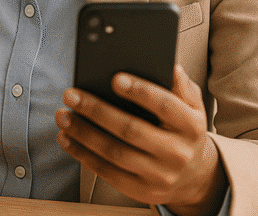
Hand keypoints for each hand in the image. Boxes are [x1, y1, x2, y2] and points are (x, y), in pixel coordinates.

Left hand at [55, 65, 226, 215]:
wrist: (194, 176)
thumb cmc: (183, 130)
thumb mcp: (192, 106)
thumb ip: (180, 86)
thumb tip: (170, 67)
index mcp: (191, 126)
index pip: (165, 106)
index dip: (140, 92)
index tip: (115, 78)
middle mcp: (177, 153)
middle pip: (131, 130)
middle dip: (97, 110)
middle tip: (72, 95)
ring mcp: (159, 175)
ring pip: (114, 152)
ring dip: (83, 133)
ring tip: (63, 116)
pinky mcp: (141, 190)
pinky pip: (107, 171)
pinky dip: (83, 154)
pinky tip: (67, 138)